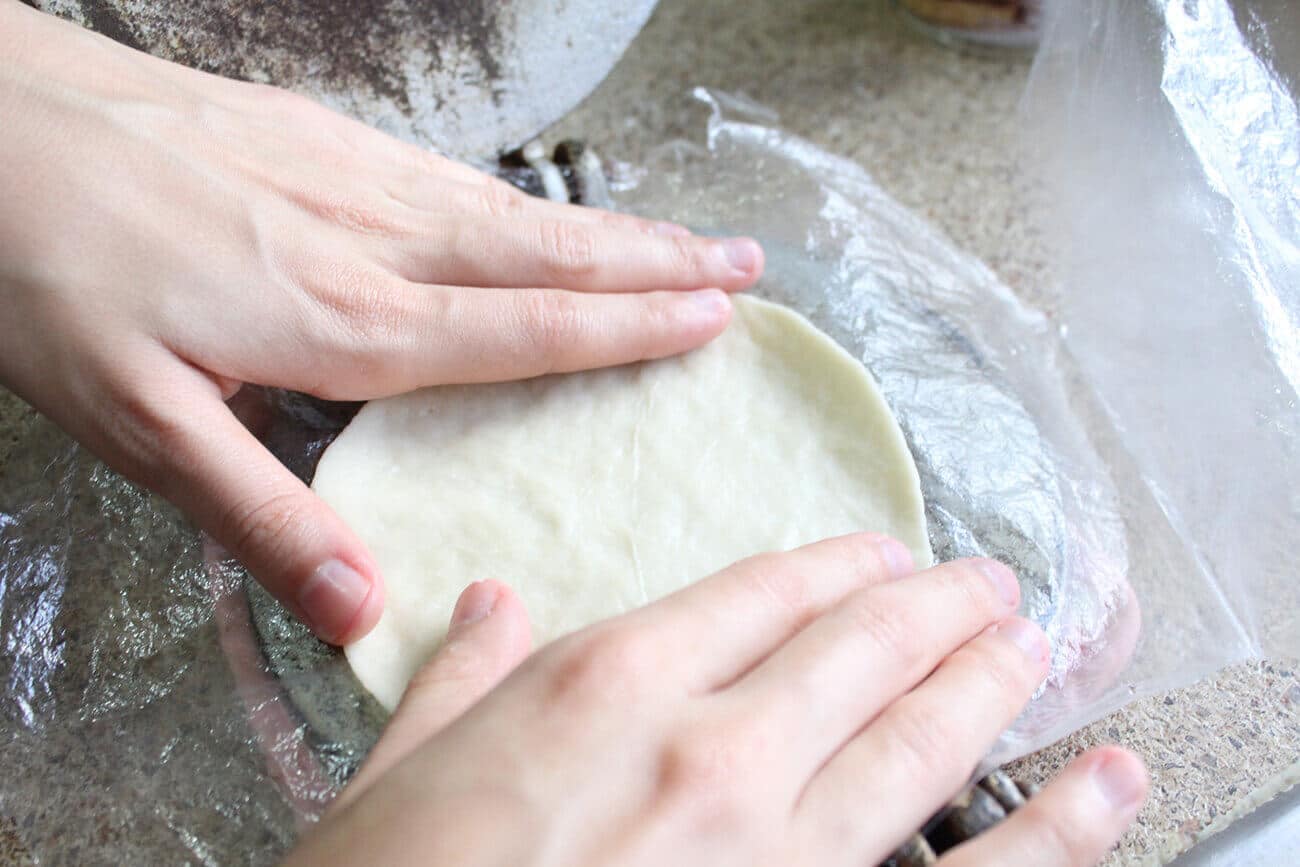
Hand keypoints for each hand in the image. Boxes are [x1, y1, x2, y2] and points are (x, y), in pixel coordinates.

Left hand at [0, 3, 762, 643]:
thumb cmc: (45, 271)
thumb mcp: (136, 425)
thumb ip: (260, 517)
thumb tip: (368, 609)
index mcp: (345, 319)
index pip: (527, 327)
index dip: (630, 328)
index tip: (716, 321)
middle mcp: (370, 237)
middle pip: (548, 254)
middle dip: (660, 263)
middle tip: (749, 265)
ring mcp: (345, 174)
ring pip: (510, 208)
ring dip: (609, 228)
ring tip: (682, 237)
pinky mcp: (312, 137)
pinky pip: (451, 174)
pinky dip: (522, 198)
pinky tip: (533, 207)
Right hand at [290, 534, 1147, 866]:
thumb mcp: (399, 776)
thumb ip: (458, 680)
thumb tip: (482, 606)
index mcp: (607, 686)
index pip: (755, 594)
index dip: (830, 568)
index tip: (872, 556)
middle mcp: (710, 747)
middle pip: (858, 645)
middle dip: (933, 606)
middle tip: (981, 585)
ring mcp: (779, 845)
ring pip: (919, 735)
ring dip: (986, 678)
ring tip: (1028, 643)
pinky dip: (1053, 827)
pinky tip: (1103, 786)